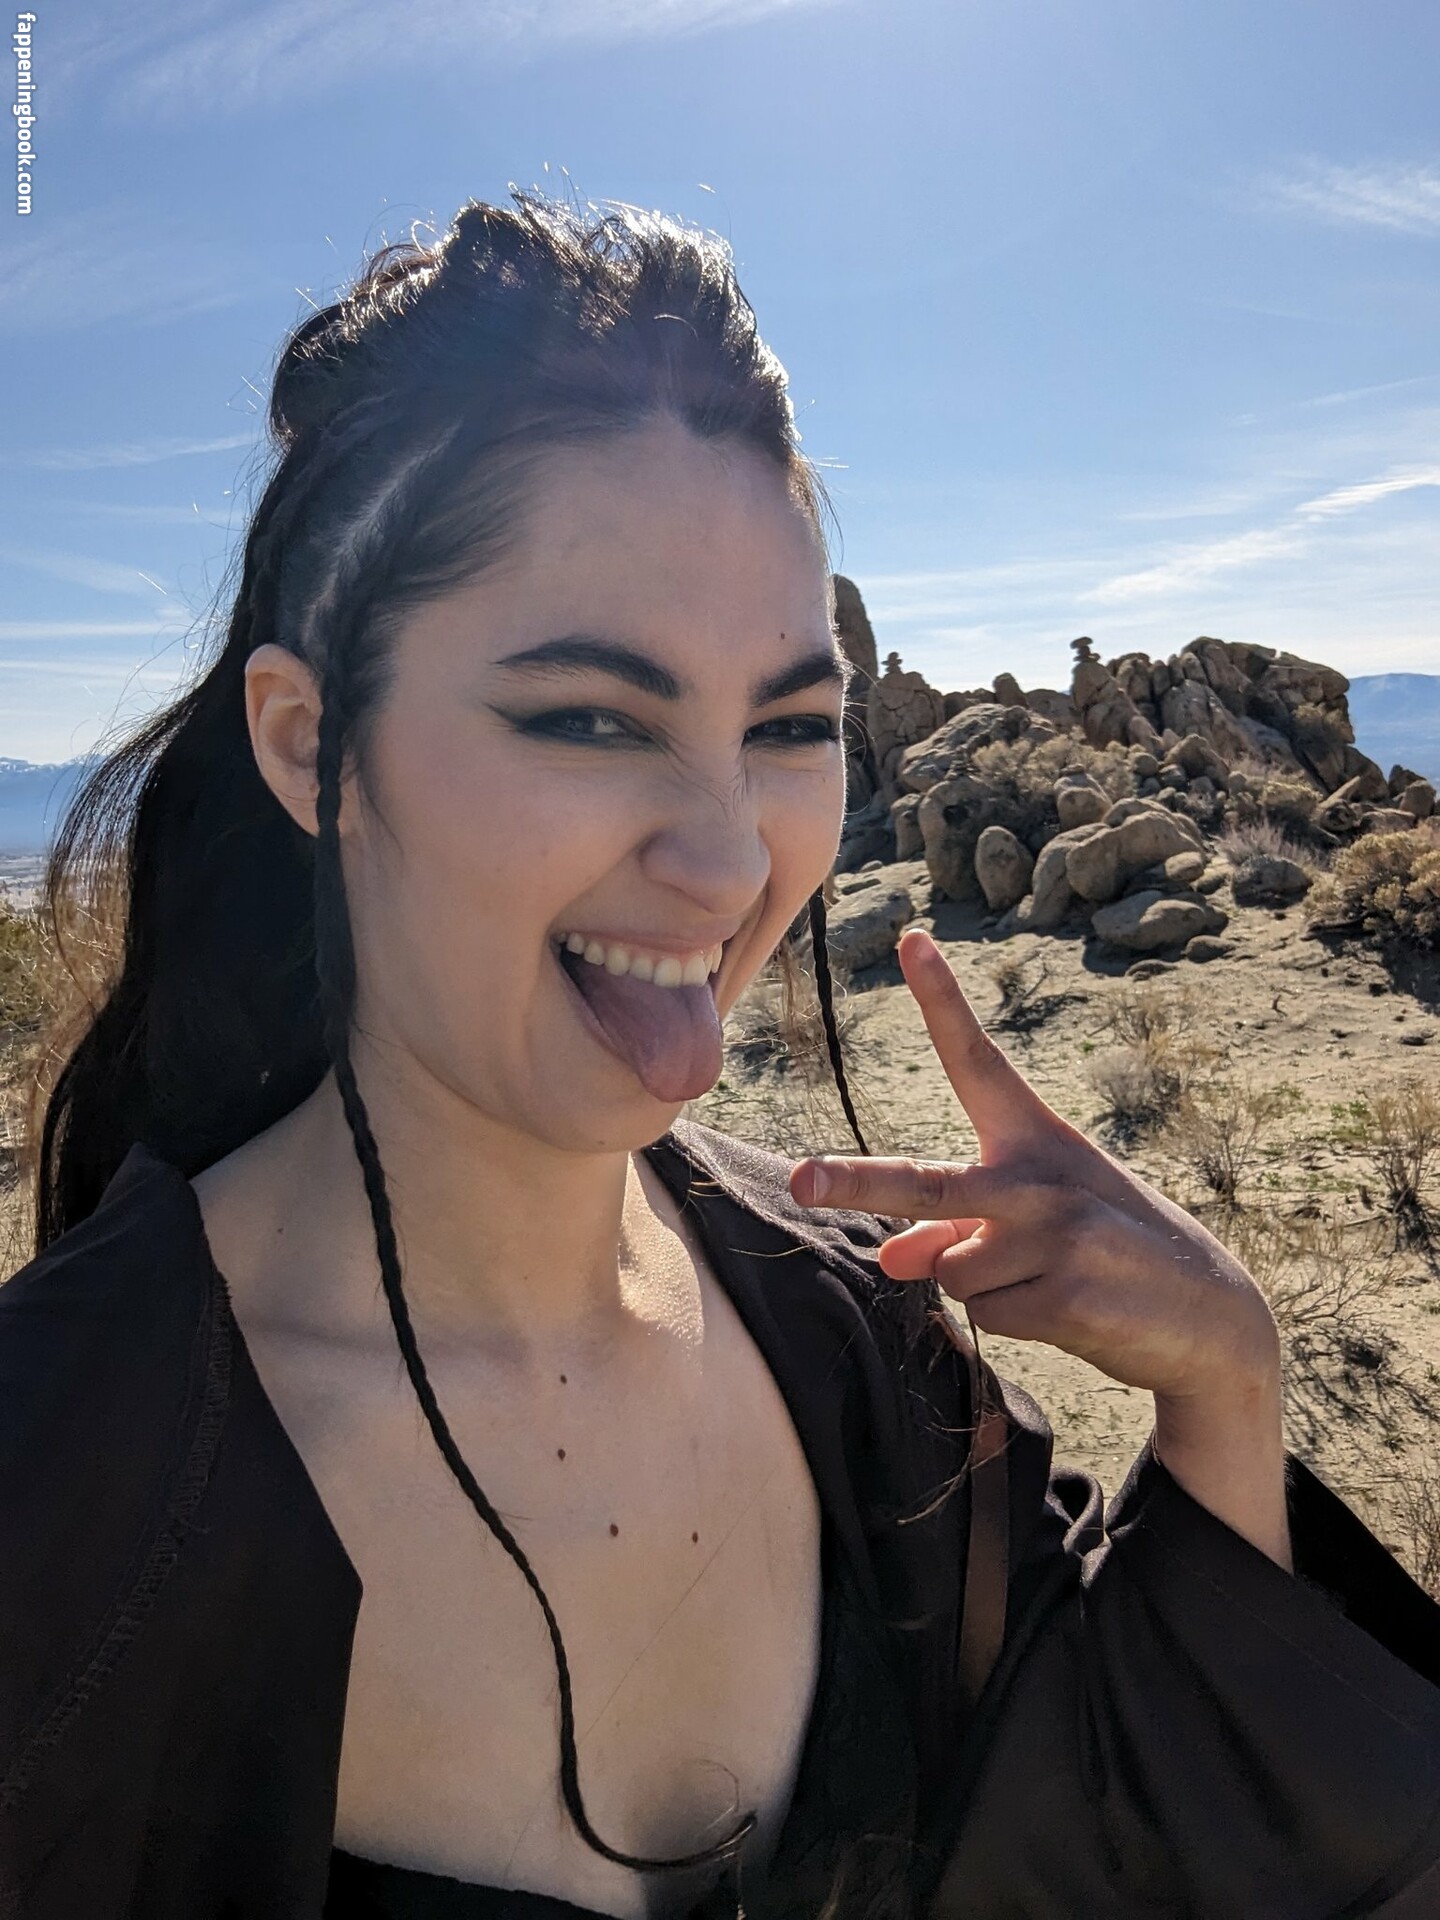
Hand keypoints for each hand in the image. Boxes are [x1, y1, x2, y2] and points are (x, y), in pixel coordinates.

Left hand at [789, 927, 1290, 1566]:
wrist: (1210, 1320)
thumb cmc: (1110, 1257)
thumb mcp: (1037, 1227)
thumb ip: (957, 1231)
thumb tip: (888, 1260)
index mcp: (1035, 1138)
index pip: (978, 1059)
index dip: (941, 1000)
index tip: (911, 938)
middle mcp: (1038, 1178)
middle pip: (925, 1182)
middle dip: (856, 1183)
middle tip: (800, 1178)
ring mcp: (1054, 1234)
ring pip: (950, 1271)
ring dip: (984, 1288)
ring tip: (1052, 1283)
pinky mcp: (1065, 1294)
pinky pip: (986, 1316)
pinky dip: (1014, 1324)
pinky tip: (1070, 1313)